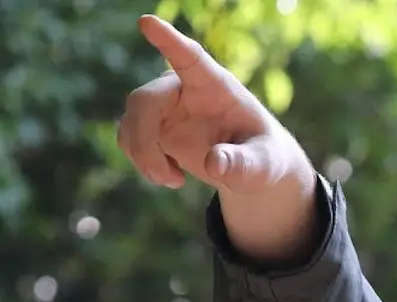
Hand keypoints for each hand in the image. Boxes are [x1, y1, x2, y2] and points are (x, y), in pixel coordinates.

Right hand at [117, 15, 310, 194]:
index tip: (147, 22)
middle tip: (166, 178)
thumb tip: (213, 164)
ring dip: (143, 156)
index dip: (169, 41)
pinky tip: (172, 177)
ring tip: (174, 181)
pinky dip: (142, 161)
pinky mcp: (154, 125)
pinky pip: (129, 136)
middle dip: (144, 139)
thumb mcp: (263, 165)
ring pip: (132, 120)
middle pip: (145, 99)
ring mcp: (167, 106)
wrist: (252, 166)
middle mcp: (186, 89)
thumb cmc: (264, 157)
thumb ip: (243, 163)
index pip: (190, 58)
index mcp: (217, 86)